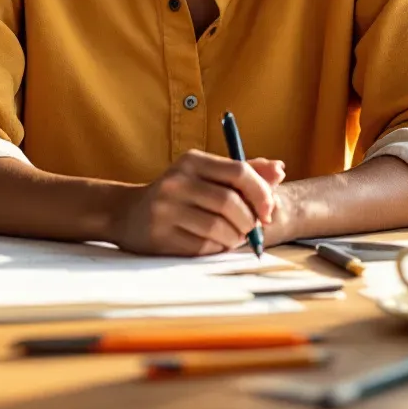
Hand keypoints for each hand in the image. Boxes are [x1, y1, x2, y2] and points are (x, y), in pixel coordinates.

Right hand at [109, 149, 285, 255]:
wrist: (128, 212)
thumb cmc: (179, 193)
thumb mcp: (206, 174)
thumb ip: (244, 171)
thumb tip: (279, 169)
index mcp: (193, 160)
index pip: (239, 171)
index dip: (261, 193)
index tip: (268, 210)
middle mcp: (178, 180)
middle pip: (231, 202)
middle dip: (249, 221)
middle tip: (252, 229)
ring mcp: (166, 208)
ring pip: (219, 227)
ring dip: (235, 237)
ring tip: (234, 237)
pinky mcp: (160, 234)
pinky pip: (203, 246)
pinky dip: (217, 248)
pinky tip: (214, 243)